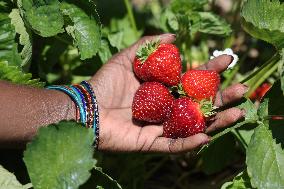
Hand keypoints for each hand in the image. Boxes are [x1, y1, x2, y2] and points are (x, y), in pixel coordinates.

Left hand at [90, 34, 246, 152]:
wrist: (87, 108)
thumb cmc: (105, 83)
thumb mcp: (127, 58)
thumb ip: (148, 46)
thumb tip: (173, 37)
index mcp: (164, 88)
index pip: (193, 80)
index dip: (210, 71)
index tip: (226, 59)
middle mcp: (167, 107)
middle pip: (200, 104)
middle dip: (222, 97)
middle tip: (243, 89)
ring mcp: (162, 126)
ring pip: (194, 125)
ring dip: (217, 121)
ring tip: (239, 112)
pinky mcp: (152, 143)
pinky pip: (175, 144)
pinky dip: (191, 142)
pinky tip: (207, 135)